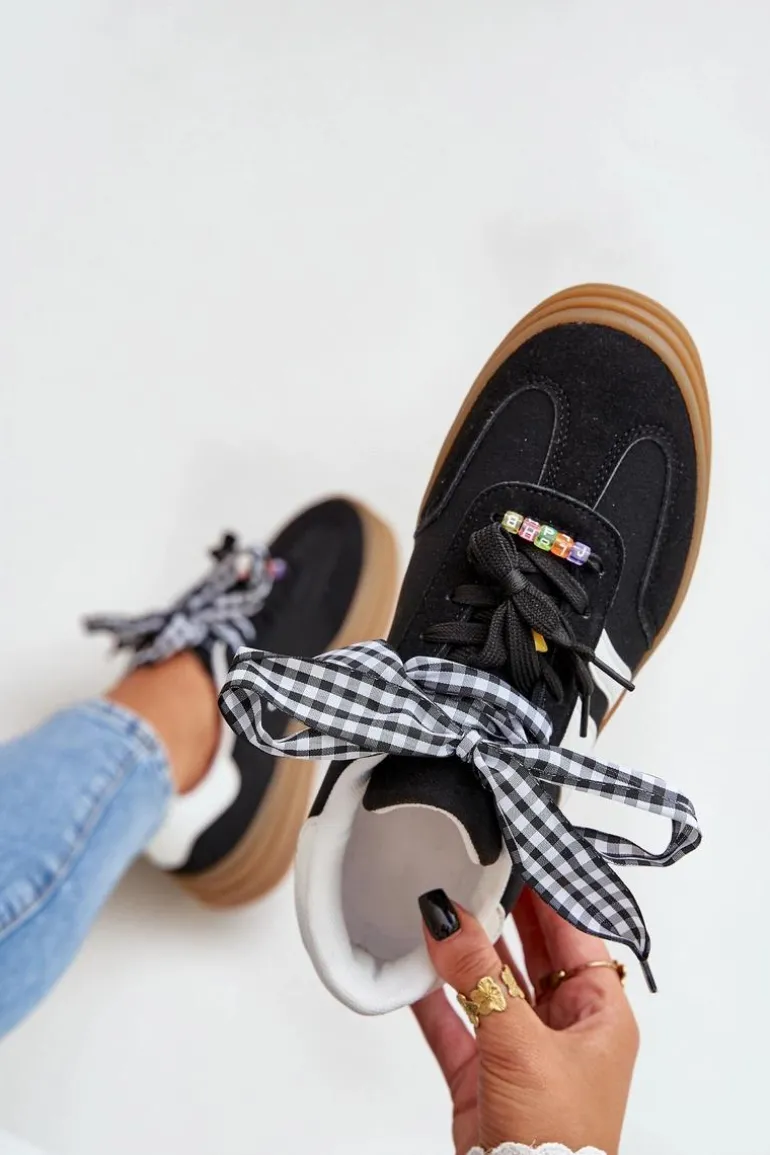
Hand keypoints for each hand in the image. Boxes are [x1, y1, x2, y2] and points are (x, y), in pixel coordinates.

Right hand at [412, 888, 638, 1154]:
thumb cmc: (560, 1141)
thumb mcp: (521, 1045)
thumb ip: (479, 978)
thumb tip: (447, 917)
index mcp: (599, 1014)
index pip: (572, 931)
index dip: (544, 890)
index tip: (514, 851)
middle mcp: (564, 1028)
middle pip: (531, 952)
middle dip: (501, 912)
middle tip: (473, 868)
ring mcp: (522, 1051)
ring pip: (489, 984)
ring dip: (463, 952)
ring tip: (438, 909)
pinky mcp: (484, 1077)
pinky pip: (455, 1024)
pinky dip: (432, 998)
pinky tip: (412, 969)